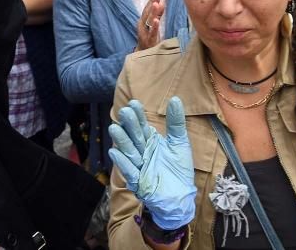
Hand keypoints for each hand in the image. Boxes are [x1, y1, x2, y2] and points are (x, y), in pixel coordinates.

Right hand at [108, 97, 196, 229]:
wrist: (181, 197)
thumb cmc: (179, 170)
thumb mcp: (179, 143)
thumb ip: (176, 123)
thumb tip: (175, 98)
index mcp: (150, 141)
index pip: (142, 126)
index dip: (138, 115)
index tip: (134, 103)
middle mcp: (142, 152)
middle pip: (135, 137)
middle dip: (130, 125)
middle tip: (124, 111)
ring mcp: (139, 166)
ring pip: (129, 152)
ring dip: (122, 141)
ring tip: (115, 128)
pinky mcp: (138, 182)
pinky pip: (129, 171)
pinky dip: (123, 162)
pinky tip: (114, 151)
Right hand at [137, 0, 163, 50]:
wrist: (144, 54)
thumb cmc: (149, 37)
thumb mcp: (153, 24)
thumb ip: (157, 14)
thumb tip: (161, 2)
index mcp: (143, 21)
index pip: (147, 9)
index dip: (150, 1)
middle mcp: (142, 25)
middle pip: (146, 13)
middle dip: (151, 4)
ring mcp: (144, 33)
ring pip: (148, 21)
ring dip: (152, 12)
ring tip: (156, 5)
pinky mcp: (149, 40)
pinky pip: (151, 32)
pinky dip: (154, 26)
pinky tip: (156, 20)